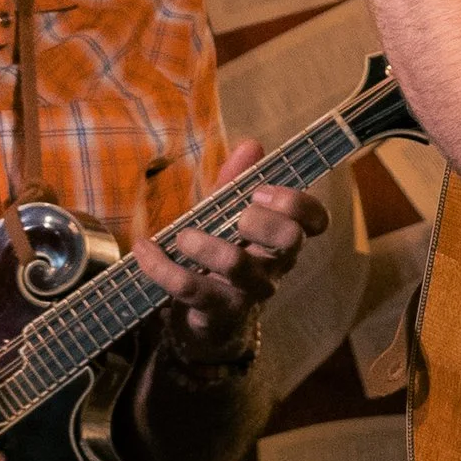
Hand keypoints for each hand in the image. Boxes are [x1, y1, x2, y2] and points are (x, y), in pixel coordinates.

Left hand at [133, 139, 329, 357]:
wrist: (205, 314)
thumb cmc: (222, 250)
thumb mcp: (227, 213)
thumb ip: (237, 181)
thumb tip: (252, 146)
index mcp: (283, 236)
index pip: (316, 220)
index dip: (298, 203)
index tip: (261, 191)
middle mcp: (276, 265)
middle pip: (289, 239)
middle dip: (262, 220)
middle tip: (237, 215)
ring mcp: (250, 291)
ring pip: (238, 265)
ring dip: (206, 244)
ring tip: (182, 236)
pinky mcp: (218, 311)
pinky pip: (191, 288)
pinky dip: (161, 266)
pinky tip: (145, 249)